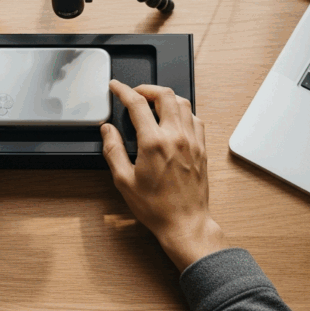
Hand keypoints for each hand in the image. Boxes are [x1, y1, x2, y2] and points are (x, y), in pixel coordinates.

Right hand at [100, 80, 228, 271]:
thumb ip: (113, 150)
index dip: (123, 90)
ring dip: (166, 97)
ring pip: (183, 102)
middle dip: (147, 87)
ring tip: (153, 102)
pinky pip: (195, 118)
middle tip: (135, 93)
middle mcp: (176, 137)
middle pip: (165, 94)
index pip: (137, 103)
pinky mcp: (202, 148)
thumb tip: (107, 130)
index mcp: (154, 143)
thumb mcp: (124, 180)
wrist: (185, 223)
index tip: (116, 86)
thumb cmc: (156, 207)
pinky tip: (174, 118)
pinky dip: (182, 111)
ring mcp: (192, 141)